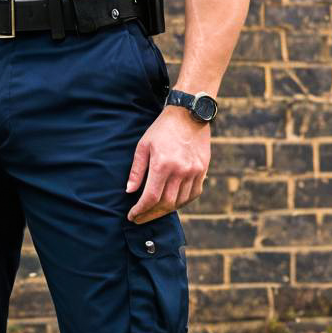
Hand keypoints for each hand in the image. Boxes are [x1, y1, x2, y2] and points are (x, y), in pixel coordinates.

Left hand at [124, 107, 209, 222]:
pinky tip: (172, 203)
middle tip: (140, 218)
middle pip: (165, 203)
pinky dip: (182, 202)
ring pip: (179, 202)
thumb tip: (129, 191)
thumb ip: (137, 170)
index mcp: (162, 164)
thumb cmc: (162, 129)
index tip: (132, 216)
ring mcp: (193, 171)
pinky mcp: (202, 170)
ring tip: (153, 211)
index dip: (140, 210)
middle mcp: (180, 170)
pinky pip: (193, 195)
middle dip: (150, 214)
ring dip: (165, 210)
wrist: (188, 115)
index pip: (150, 197)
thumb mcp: (143, 145)